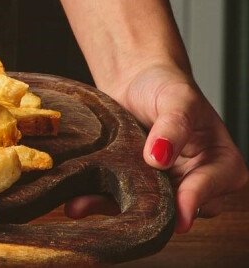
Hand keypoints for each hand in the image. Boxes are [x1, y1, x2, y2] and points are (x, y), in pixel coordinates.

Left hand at [67, 63, 247, 232]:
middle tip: (128, 213)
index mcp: (219, 162)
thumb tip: (161, 158)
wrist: (134, 80)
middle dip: (152, 212)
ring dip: (116, 212)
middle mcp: (195, 180)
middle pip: (180, 208)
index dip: (196, 199)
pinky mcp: (135, 187)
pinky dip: (97, 203)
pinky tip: (76, 203)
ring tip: (82, 207)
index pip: (213, 186)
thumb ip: (174, 126)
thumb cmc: (165, 85)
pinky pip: (120, 201)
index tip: (179, 212)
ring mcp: (164, 187)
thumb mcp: (177, 98)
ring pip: (146, 210)